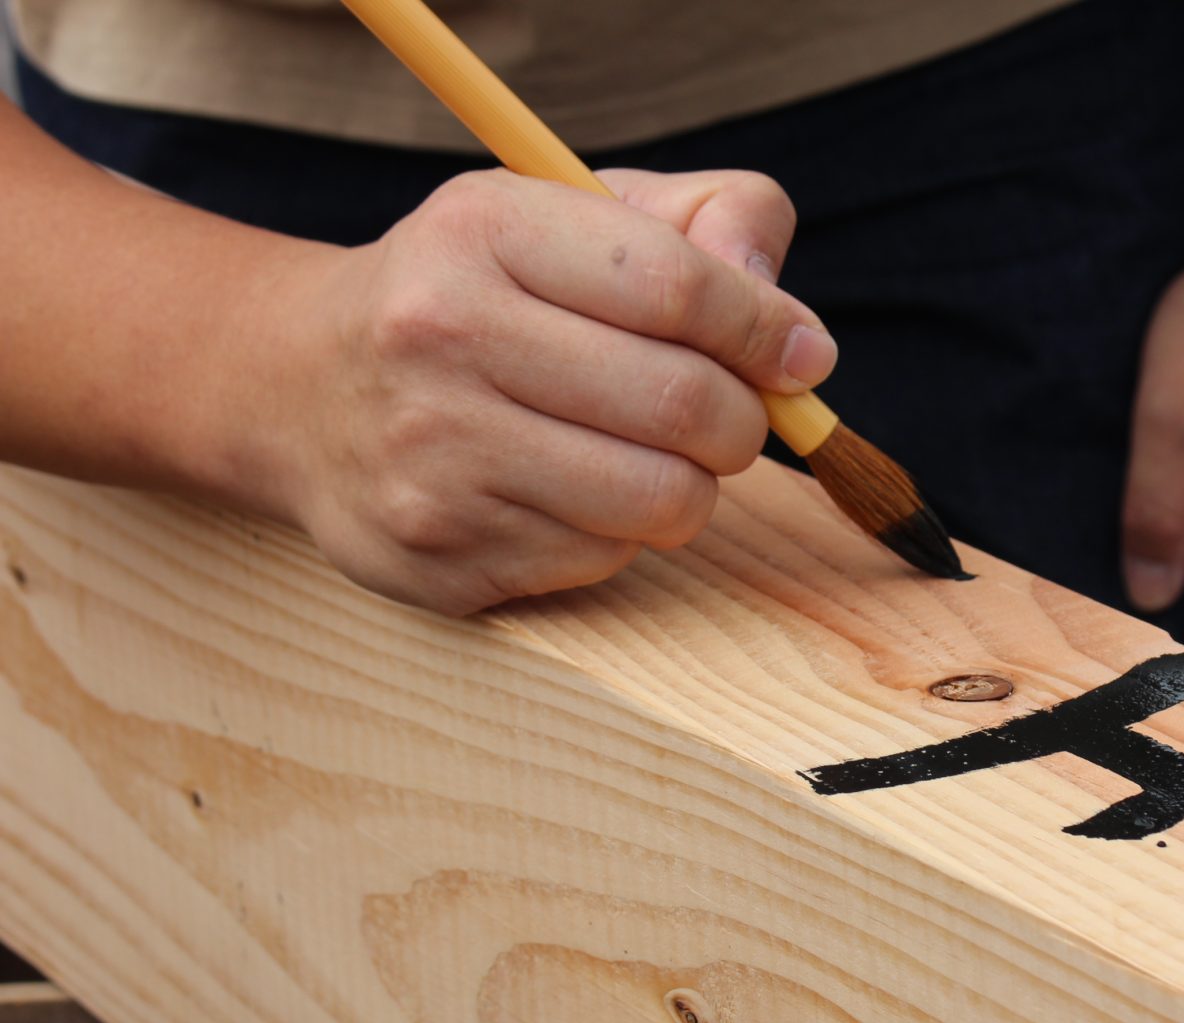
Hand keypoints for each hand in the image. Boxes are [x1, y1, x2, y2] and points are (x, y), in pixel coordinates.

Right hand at [243, 167, 832, 615]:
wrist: (298, 387)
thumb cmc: (478, 295)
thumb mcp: (571, 216)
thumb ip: (707, 226)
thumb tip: (798, 335)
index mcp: (484, 229)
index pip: (679, 285)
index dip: (766, 328)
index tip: (798, 353)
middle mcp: (442, 336)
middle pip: (685, 404)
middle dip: (744, 418)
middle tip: (730, 414)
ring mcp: (434, 457)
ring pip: (662, 498)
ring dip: (691, 484)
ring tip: (653, 454)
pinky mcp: (439, 554)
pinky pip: (606, 559)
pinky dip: (622, 532)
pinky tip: (572, 492)